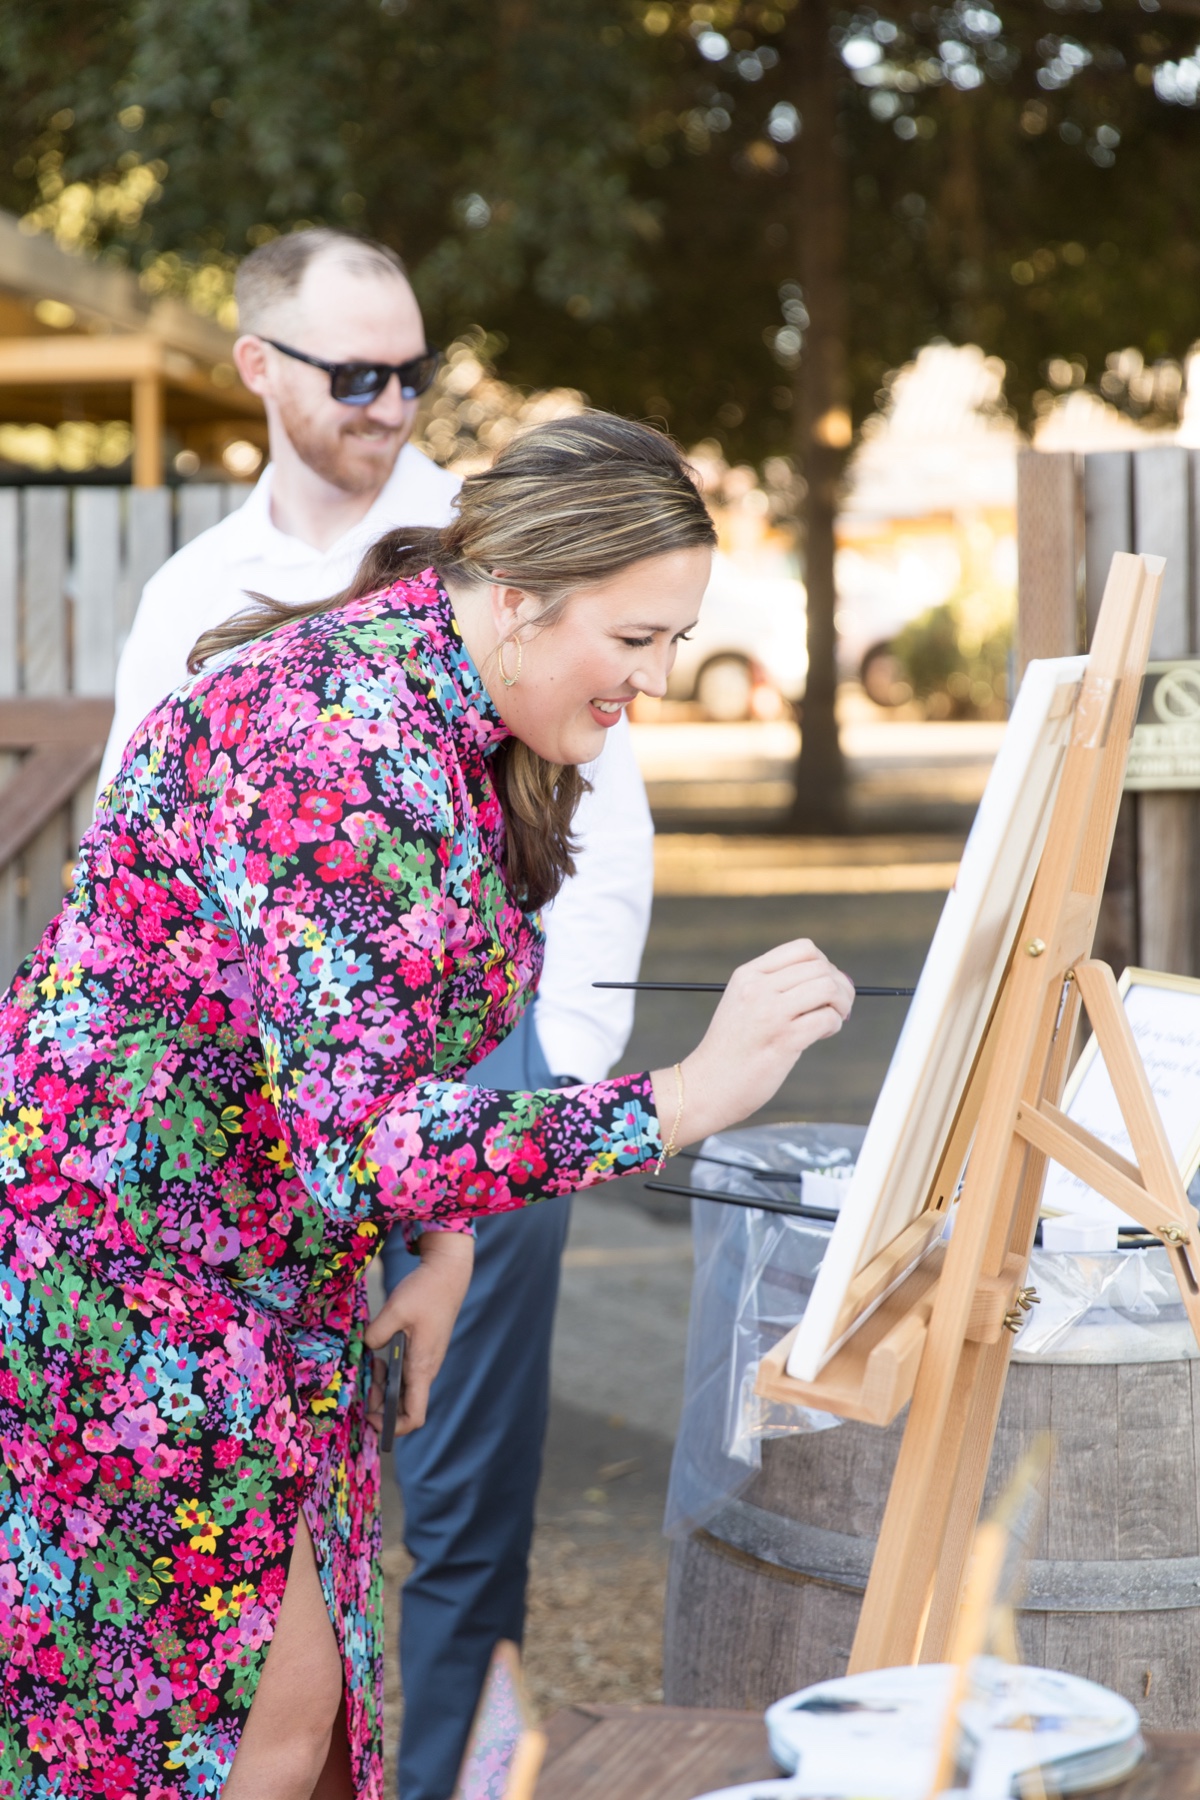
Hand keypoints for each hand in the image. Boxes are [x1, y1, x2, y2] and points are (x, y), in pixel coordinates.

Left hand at [365, 1230, 473, 1436]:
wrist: (448, 1274)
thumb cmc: (426, 1292)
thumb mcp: (395, 1310)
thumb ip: (375, 1335)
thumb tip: (367, 1349)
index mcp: (422, 1367)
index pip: (414, 1417)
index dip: (392, 1427)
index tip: (370, 1416)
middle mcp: (426, 1370)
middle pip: (405, 1407)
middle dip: (381, 1406)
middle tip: (364, 1387)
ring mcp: (426, 1361)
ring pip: (404, 1390)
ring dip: (385, 1387)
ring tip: (371, 1366)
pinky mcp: (423, 1351)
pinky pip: (406, 1374)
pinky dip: (390, 1373)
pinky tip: (379, 1354)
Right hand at [652, 939, 853, 1147]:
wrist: (708, 1085)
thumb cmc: (731, 1049)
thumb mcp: (743, 1004)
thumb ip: (775, 988)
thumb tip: (830, 979)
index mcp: (748, 975)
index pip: (802, 948)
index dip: (823, 964)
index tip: (824, 984)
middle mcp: (758, 988)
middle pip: (820, 967)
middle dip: (839, 986)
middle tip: (838, 1006)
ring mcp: (771, 1013)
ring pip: (828, 988)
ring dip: (841, 1004)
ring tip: (833, 1018)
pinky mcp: (784, 1039)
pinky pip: (827, 1018)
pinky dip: (834, 1025)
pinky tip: (822, 1034)